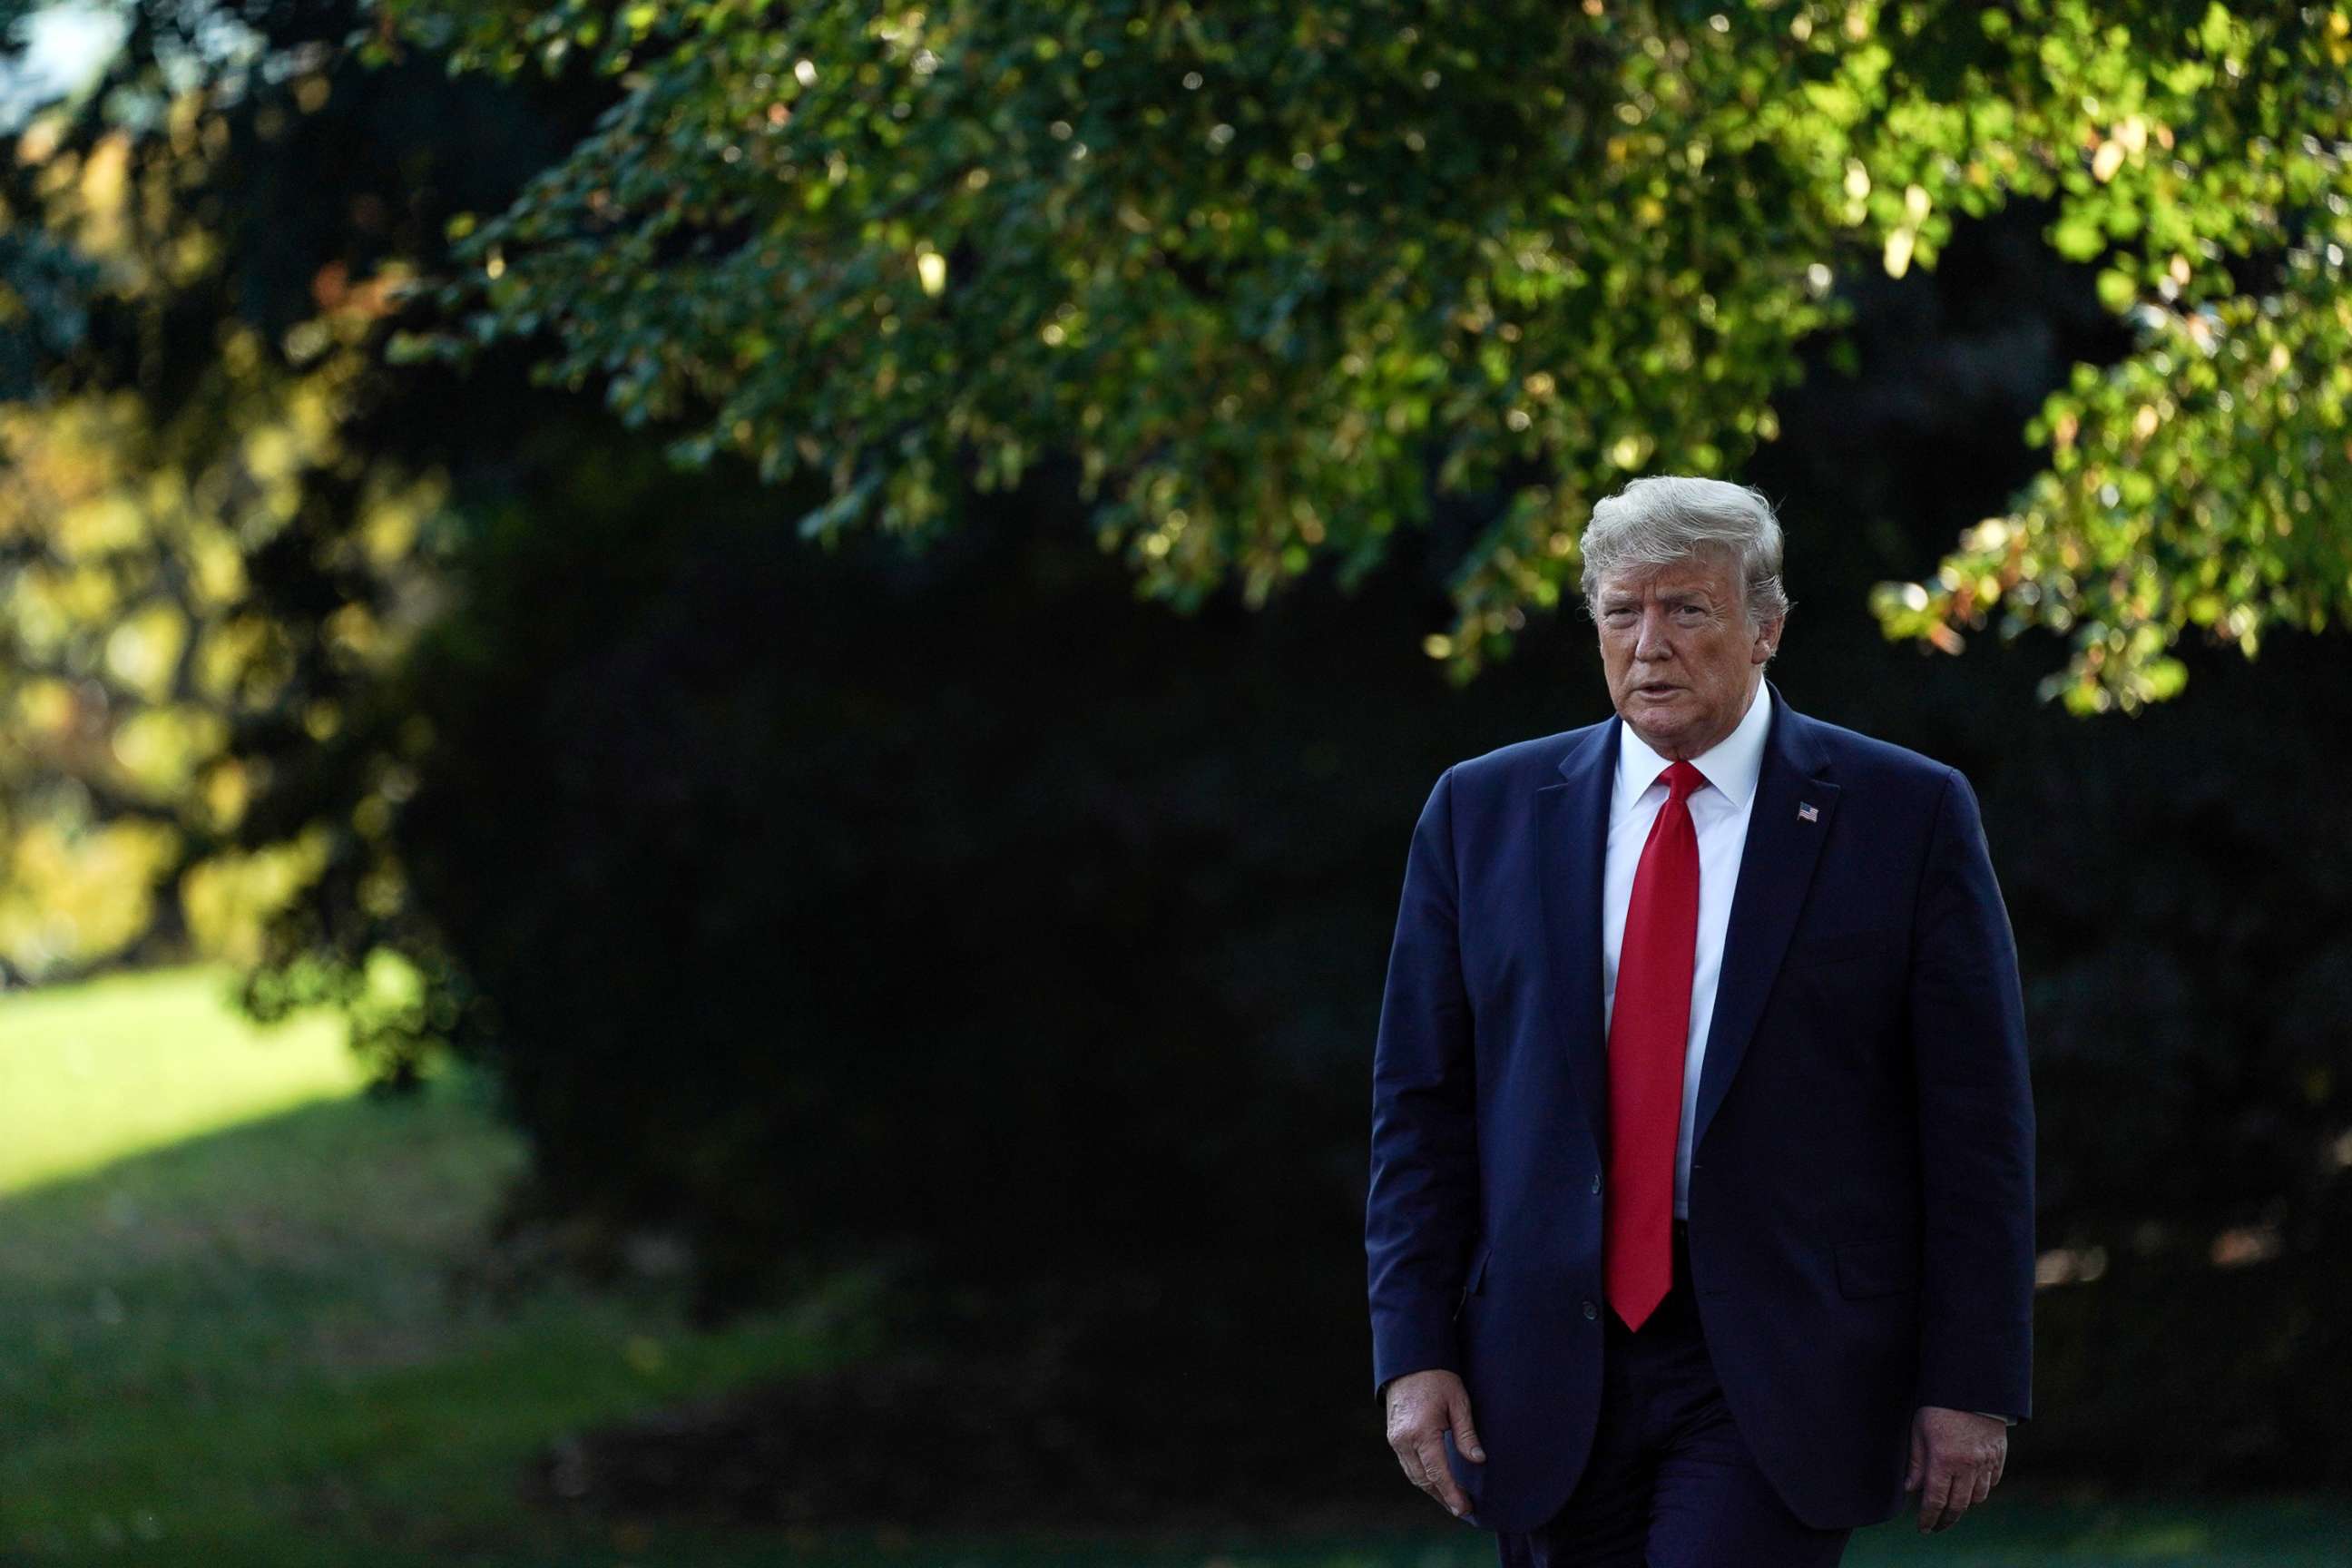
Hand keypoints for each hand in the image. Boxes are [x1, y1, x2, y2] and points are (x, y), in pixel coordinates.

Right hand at [1383, 1368, 1485, 1517]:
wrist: (1409, 1361)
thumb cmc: (1438, 1378)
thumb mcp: (1459, 1402)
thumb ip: (1467, 1434)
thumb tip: (1479, 1460)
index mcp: (1421, 1432)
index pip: (1438, 1473)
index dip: (1452, 1494)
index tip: (1464, 1509)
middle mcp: (1404, 1440)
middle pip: (1424, 1480)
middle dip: (1444, 1497)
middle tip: (1463, 1508)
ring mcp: (1396, 1440)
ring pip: (1415, 1475)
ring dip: (1433, 1490)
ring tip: (1452, 1500)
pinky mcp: (1394, 1437)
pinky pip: (1408, 1465)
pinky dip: (1423, 1477)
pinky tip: (1437, 1481)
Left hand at [1904, 1406, 2006, 1532]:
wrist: (1972, 1386)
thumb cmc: (1939, 1405)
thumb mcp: (1919, 1430)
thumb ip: (1917, 1462)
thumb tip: (1911, 1489)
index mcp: (1943, 1460)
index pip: (1935, 1501)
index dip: (1928, 1518)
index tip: (1923, 1528)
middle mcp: (1967, 1466)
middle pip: (1958, 1505)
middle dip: (1946, 1520)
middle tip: (1937, 1526)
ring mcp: (1986, 1461)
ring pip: (1977, 1497)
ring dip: (1964, 1504)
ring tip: (1952, 1505)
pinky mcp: (1999, 1455)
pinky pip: (1992, 1482)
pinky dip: (1982, 1489)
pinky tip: (1971, 1487)